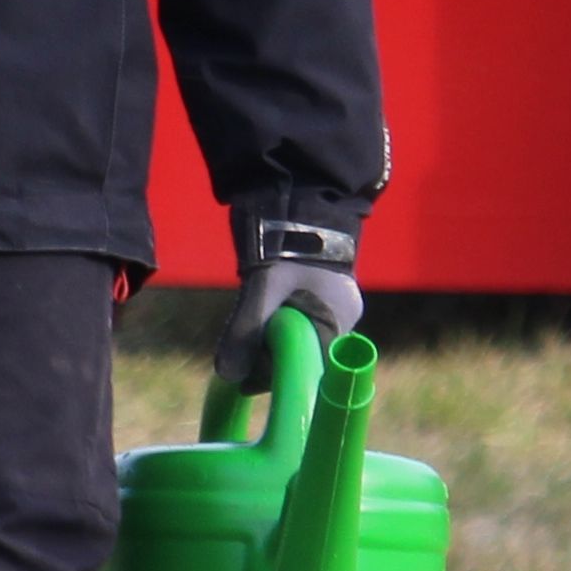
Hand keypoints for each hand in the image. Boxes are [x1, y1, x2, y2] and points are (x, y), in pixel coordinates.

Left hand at [214, 216, 362, 385]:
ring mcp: (333, 302)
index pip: (310, 367)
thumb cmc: (287, 242)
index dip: (277, 374)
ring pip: (299, 336)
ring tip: (248, 322)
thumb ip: (245, 331)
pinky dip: (276, 320)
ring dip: (271, 336)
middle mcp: (343, 316)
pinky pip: (298, 319)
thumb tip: (227, 374)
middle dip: (271, 355)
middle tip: (240, 347)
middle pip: (304, 354)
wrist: (298, 195)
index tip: (246, 375)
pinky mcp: (320, 290)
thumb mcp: (263, 289)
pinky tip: (258, 309)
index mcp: (338, 319)